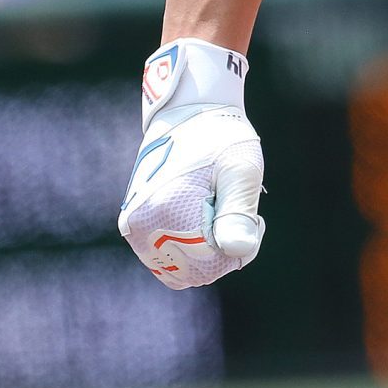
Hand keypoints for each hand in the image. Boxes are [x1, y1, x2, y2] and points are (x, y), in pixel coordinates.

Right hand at [117, 39, 265, 288]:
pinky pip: (168, 261)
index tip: (254, 217)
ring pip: (182, 271)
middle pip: (195, 273)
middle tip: (239, 213)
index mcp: (167, 210)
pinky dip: (191, 250)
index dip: (239, 247)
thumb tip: (238, 251)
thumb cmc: (221, 138)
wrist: (186, 114)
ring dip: (207, 253)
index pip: (211, 265)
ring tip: (220, 212)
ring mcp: (134, 228)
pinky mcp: (134, 227)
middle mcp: (141, 225)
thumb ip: (239, 212)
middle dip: (224, 252)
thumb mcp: (240, 170)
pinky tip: (205, 219)